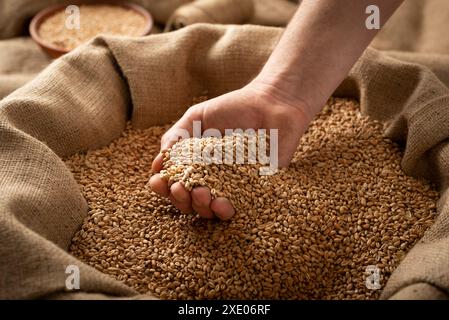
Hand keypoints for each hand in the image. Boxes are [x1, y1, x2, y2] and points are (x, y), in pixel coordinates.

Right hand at [149, 82, 311, 219]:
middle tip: (181, 188)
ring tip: (201, 193)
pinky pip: (238, 208)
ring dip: (200, 207)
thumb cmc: (234, 107)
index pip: (174, 182)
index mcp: (195, 164)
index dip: (163, 186)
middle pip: (189, 201)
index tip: (158, 181)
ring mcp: (232, 187)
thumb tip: (159, 161)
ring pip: (210, 210)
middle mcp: (211, 179)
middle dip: (180, 199)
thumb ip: (177, 135)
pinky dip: (226, 210)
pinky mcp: (254, 191)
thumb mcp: (198, 116)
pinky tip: (221, 203)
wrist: (271, 104)